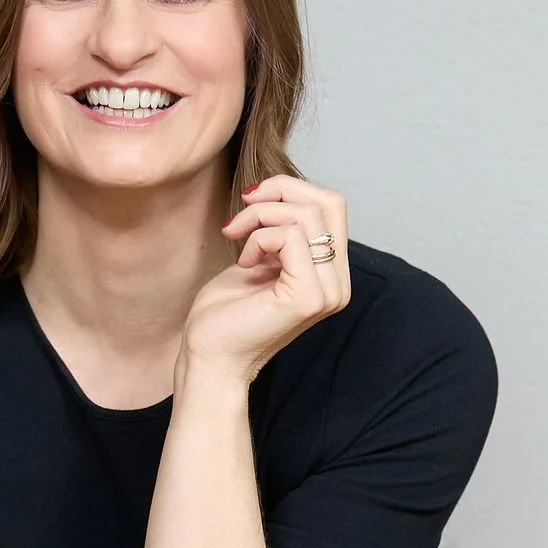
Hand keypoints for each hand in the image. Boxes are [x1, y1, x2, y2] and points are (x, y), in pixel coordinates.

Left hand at [179, 176, 349, 384]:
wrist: (209, 357)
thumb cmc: (227, 313)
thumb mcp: (260, 256)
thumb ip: (282, 229)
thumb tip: (282, 192)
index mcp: (332, 274)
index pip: (333, 206)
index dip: (290, 190)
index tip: (250, 203)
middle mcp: (338, 284)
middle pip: (329, 202)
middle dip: (278, 194)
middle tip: (241, 214)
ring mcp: (327, 293)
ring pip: (307, 215)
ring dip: (260, 216)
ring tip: (237, 239)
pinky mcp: (307, 297)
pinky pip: (289, 238)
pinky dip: (258, 238)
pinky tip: (244, 262)